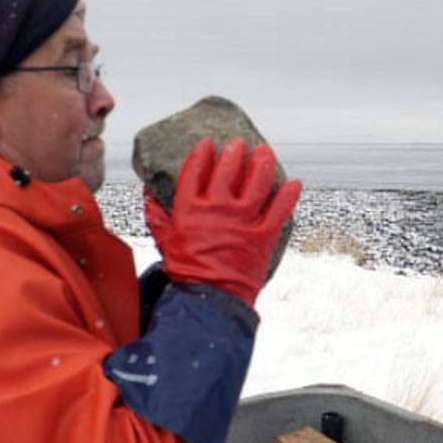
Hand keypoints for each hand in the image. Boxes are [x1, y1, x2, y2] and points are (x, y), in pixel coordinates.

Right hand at [144, 137, 301, 306]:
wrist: (209, 299)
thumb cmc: (187, 273)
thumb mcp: (165, 241)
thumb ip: (157, 216)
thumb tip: (148, 195)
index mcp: (190, 209)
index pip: (195, 172)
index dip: (202, 154)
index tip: (207, 144)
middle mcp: (217, 209)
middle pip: (228, 171)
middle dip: (234, 152)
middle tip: (239, 144)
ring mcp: (242, 220)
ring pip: (257, 182)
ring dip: (262, 164)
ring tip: (264, 153)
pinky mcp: (263, 235)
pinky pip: (279, 209)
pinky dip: (288, 195)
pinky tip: (294, 183)